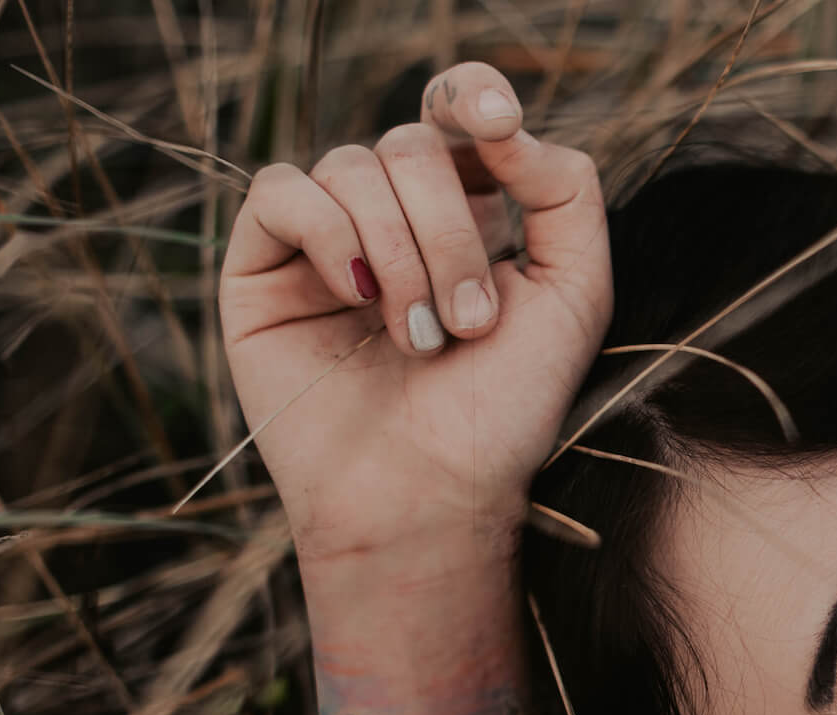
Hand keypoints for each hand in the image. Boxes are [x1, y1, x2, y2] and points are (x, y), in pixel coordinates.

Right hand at [219, 62, 610, 572]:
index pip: (458, 110)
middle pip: (414, 145)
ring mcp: (324, 239)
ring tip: (423, 340)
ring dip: (402, 252)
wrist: (431, 496)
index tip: (499, 122)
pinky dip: (331, 235)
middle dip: (451, 231)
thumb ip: (565, 193)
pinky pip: (283, 191)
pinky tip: (359, 300)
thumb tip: (501, 122)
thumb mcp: (574, 297)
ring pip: (353, 165)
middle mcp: (393, 217)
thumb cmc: (504, 413)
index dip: (473, 95)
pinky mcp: (261, 266)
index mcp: (468, 215)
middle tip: (470, 324)